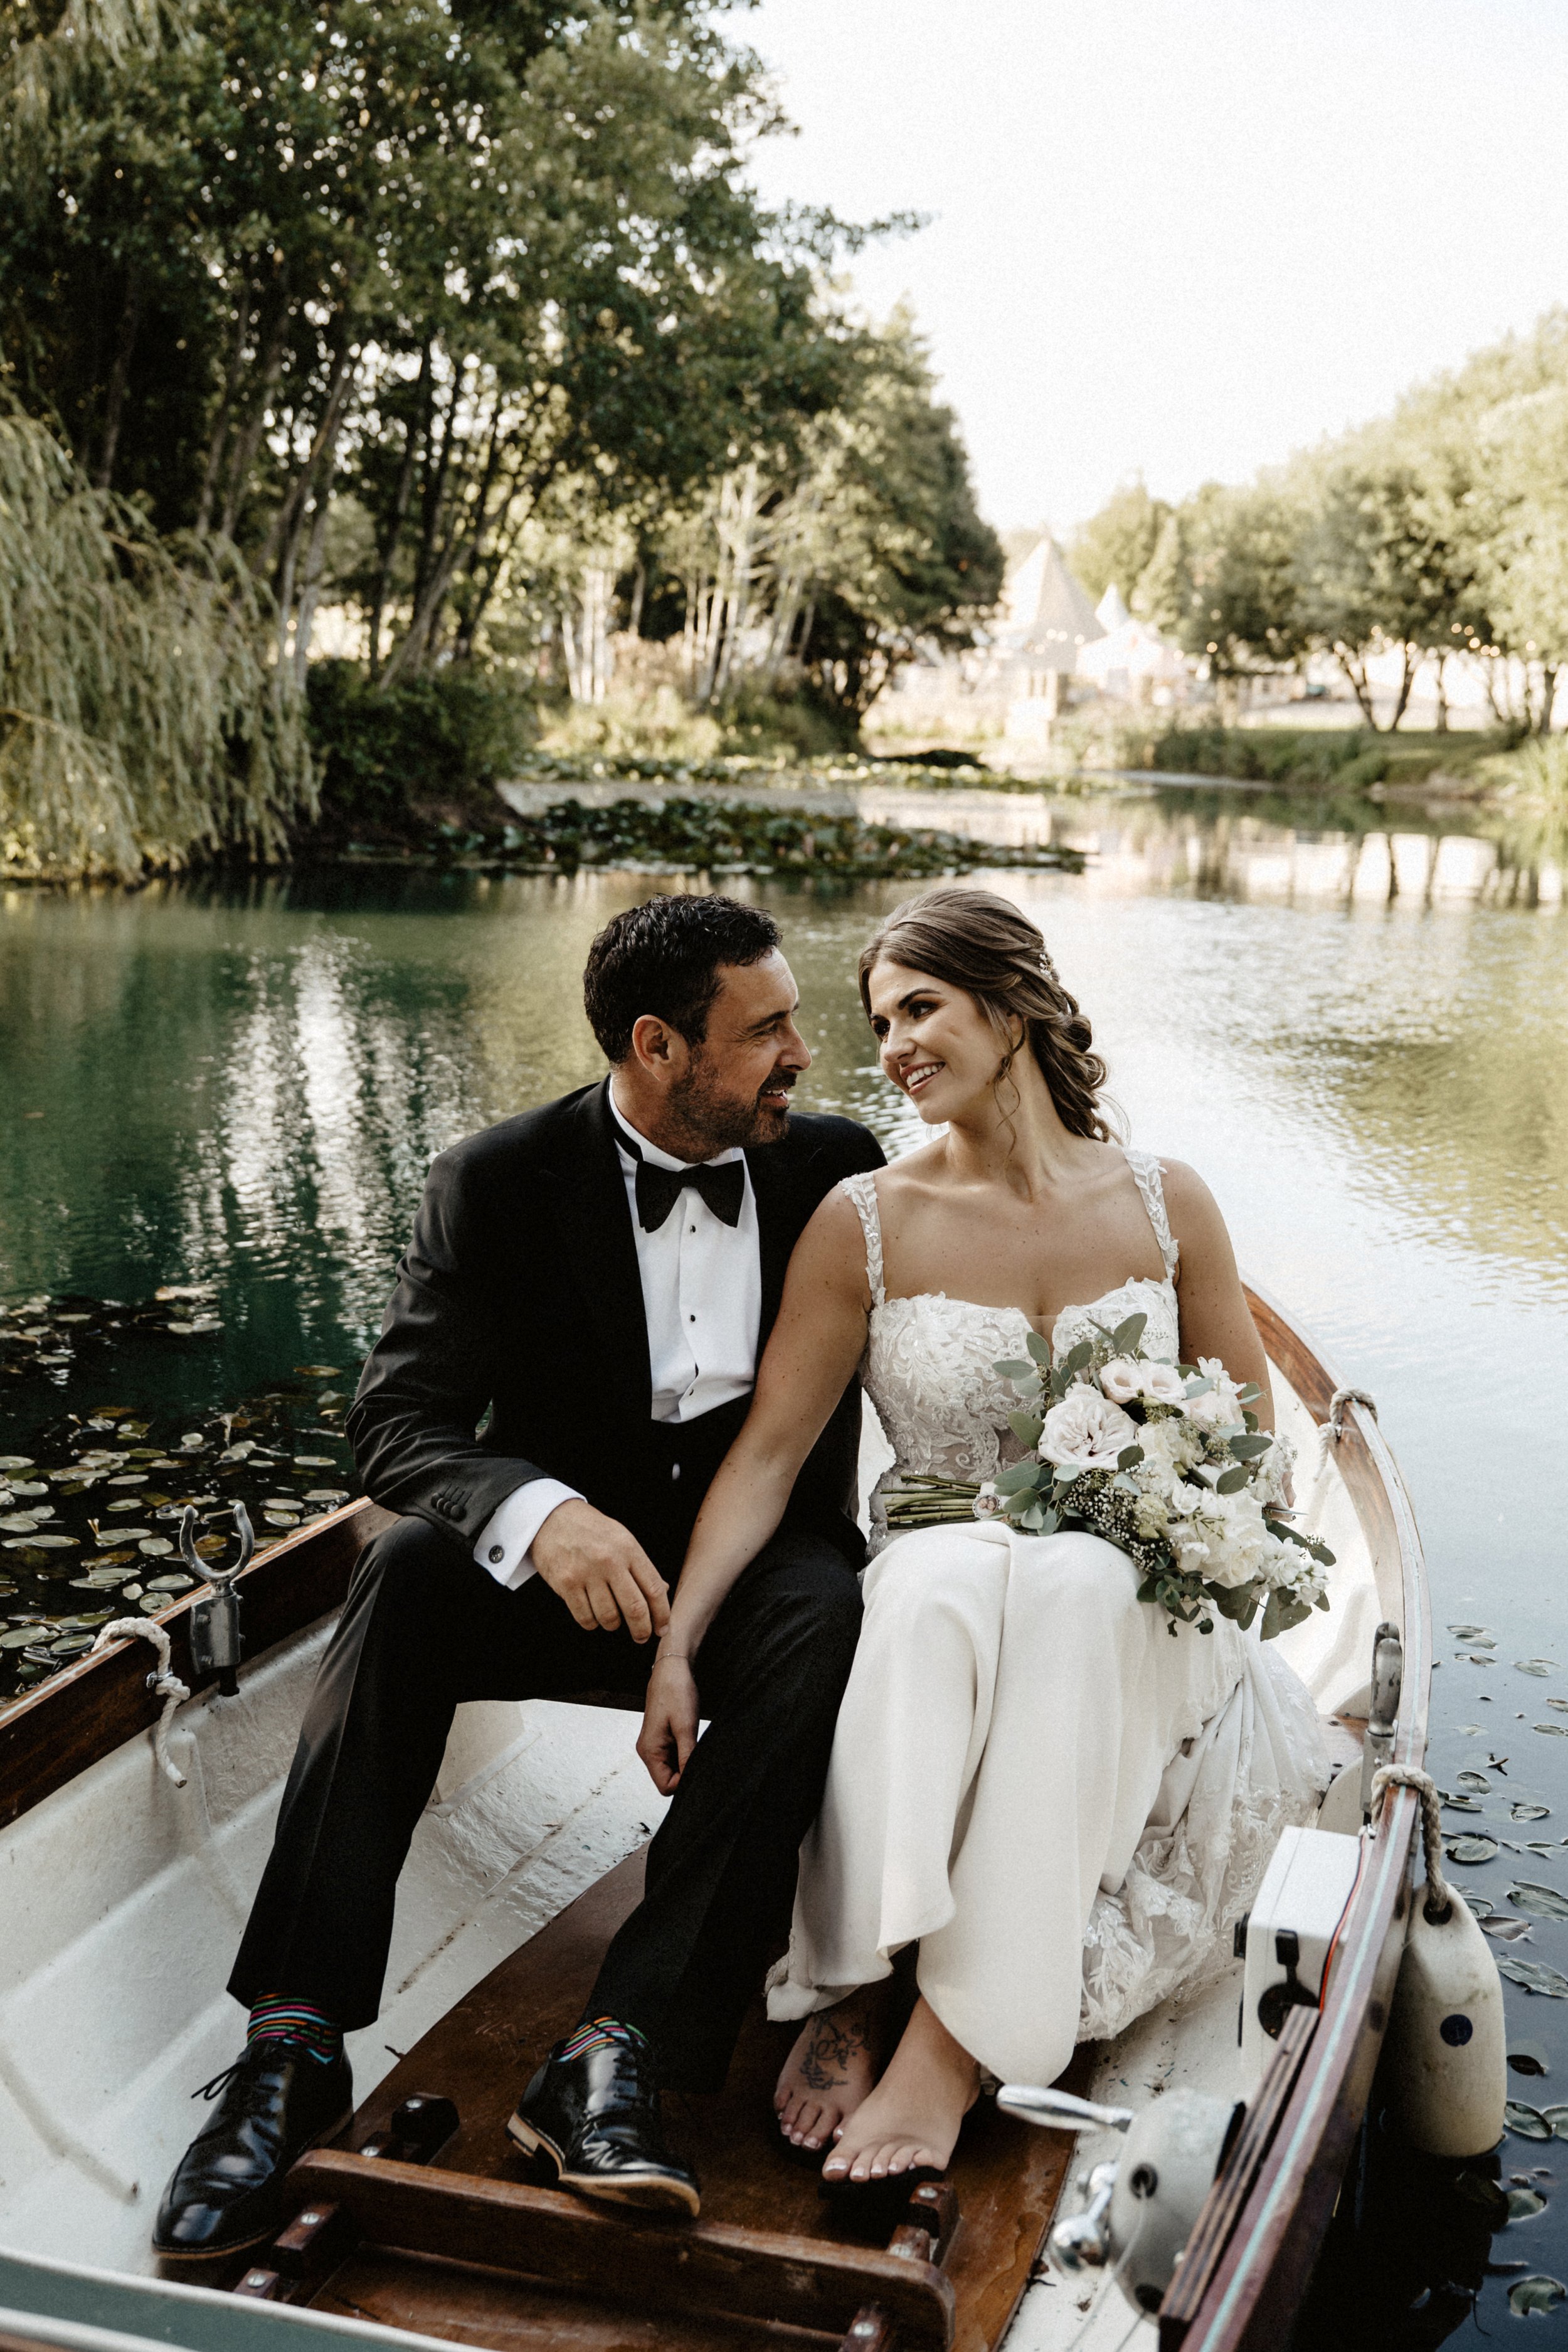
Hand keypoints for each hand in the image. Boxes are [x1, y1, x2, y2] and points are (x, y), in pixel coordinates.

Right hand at [530, 1500, 669, 1641]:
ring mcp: (586, 1573)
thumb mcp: (622, 1539)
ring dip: (613, 1625)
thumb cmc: (592, 1530)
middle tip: (642, 1636)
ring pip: (609, 1617)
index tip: (662, 1627)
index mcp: (629, 1549)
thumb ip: (641, 1566)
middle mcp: (610, 1561)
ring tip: (612, 1619)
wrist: (552, 1518)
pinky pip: (585, 1617)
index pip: (654, 1588)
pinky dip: (591, 1623)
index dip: (662, 1614)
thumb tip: (663, 1592)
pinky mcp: (566, 1583)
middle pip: (635, 1608)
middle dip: (642, 1630)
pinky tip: (592, 1615)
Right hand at [638, 1652, 699, 1794]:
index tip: (696, 1763)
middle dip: (684, 1771)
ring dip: (684, 1761)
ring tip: (693, 1740)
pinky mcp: (659, 1739)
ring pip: (670, 1769)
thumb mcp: (686, 1727)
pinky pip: (671, 1757)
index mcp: (649, 1751)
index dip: (683, 1781)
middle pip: (667, 1780)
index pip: (665, 1787)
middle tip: (697, 1751)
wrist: (671, 1669)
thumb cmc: (676, 1693)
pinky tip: (690, 1737)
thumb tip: (693, 1780)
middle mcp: (646, 1751)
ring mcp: (652, 1745)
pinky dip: (683, 1753)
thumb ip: (687, 1757)